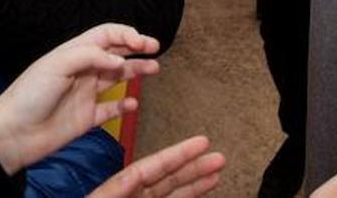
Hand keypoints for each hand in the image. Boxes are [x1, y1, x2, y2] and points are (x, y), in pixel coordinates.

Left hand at [0, 23, 160, 174]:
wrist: (13, 133)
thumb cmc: (30, 94)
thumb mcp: (57, 65)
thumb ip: (90, 56)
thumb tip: (119, 59)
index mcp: (73, 52)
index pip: (105, 35)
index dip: (125, 34)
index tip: (141, 41)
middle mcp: (82, 70)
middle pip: (115, 53)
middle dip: (135, 48)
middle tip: (155, 48)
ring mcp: (85, 94)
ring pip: (117, 78)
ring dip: (135, 72)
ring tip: (154, 69)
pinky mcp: (87, 118)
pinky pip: (110, 109)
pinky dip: (124, 106)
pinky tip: (132, 104)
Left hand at [88, 135, 224, 197]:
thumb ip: (123, 188)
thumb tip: (139, 178)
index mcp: (117, 194)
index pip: (151, 169)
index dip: (177, 155)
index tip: (201, 143)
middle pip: (165, 181)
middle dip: (192, 169)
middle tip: (219, 157)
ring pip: (168, 197)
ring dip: (193, 186)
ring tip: (216, 174)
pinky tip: (198, 195)